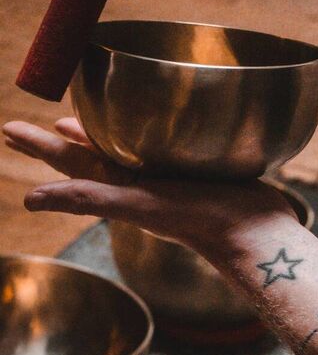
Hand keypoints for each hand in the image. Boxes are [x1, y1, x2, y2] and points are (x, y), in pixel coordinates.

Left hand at [3, 118, 294, 255]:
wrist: (257, 233)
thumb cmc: (200, 219)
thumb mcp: (140, 206)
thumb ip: (89, 198)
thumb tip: (29, 199)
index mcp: (121, 189)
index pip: (70, 162)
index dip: (40, 146)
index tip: (11, 129)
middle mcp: (139, 182)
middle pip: (88, 155)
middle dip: (59, 139)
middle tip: (29, 124)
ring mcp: (167, 177)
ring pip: (122, 151)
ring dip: (96, 136)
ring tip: (74, 121)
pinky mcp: (196, 169)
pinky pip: (161, 147)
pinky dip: (149, 134)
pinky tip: (158, 126)